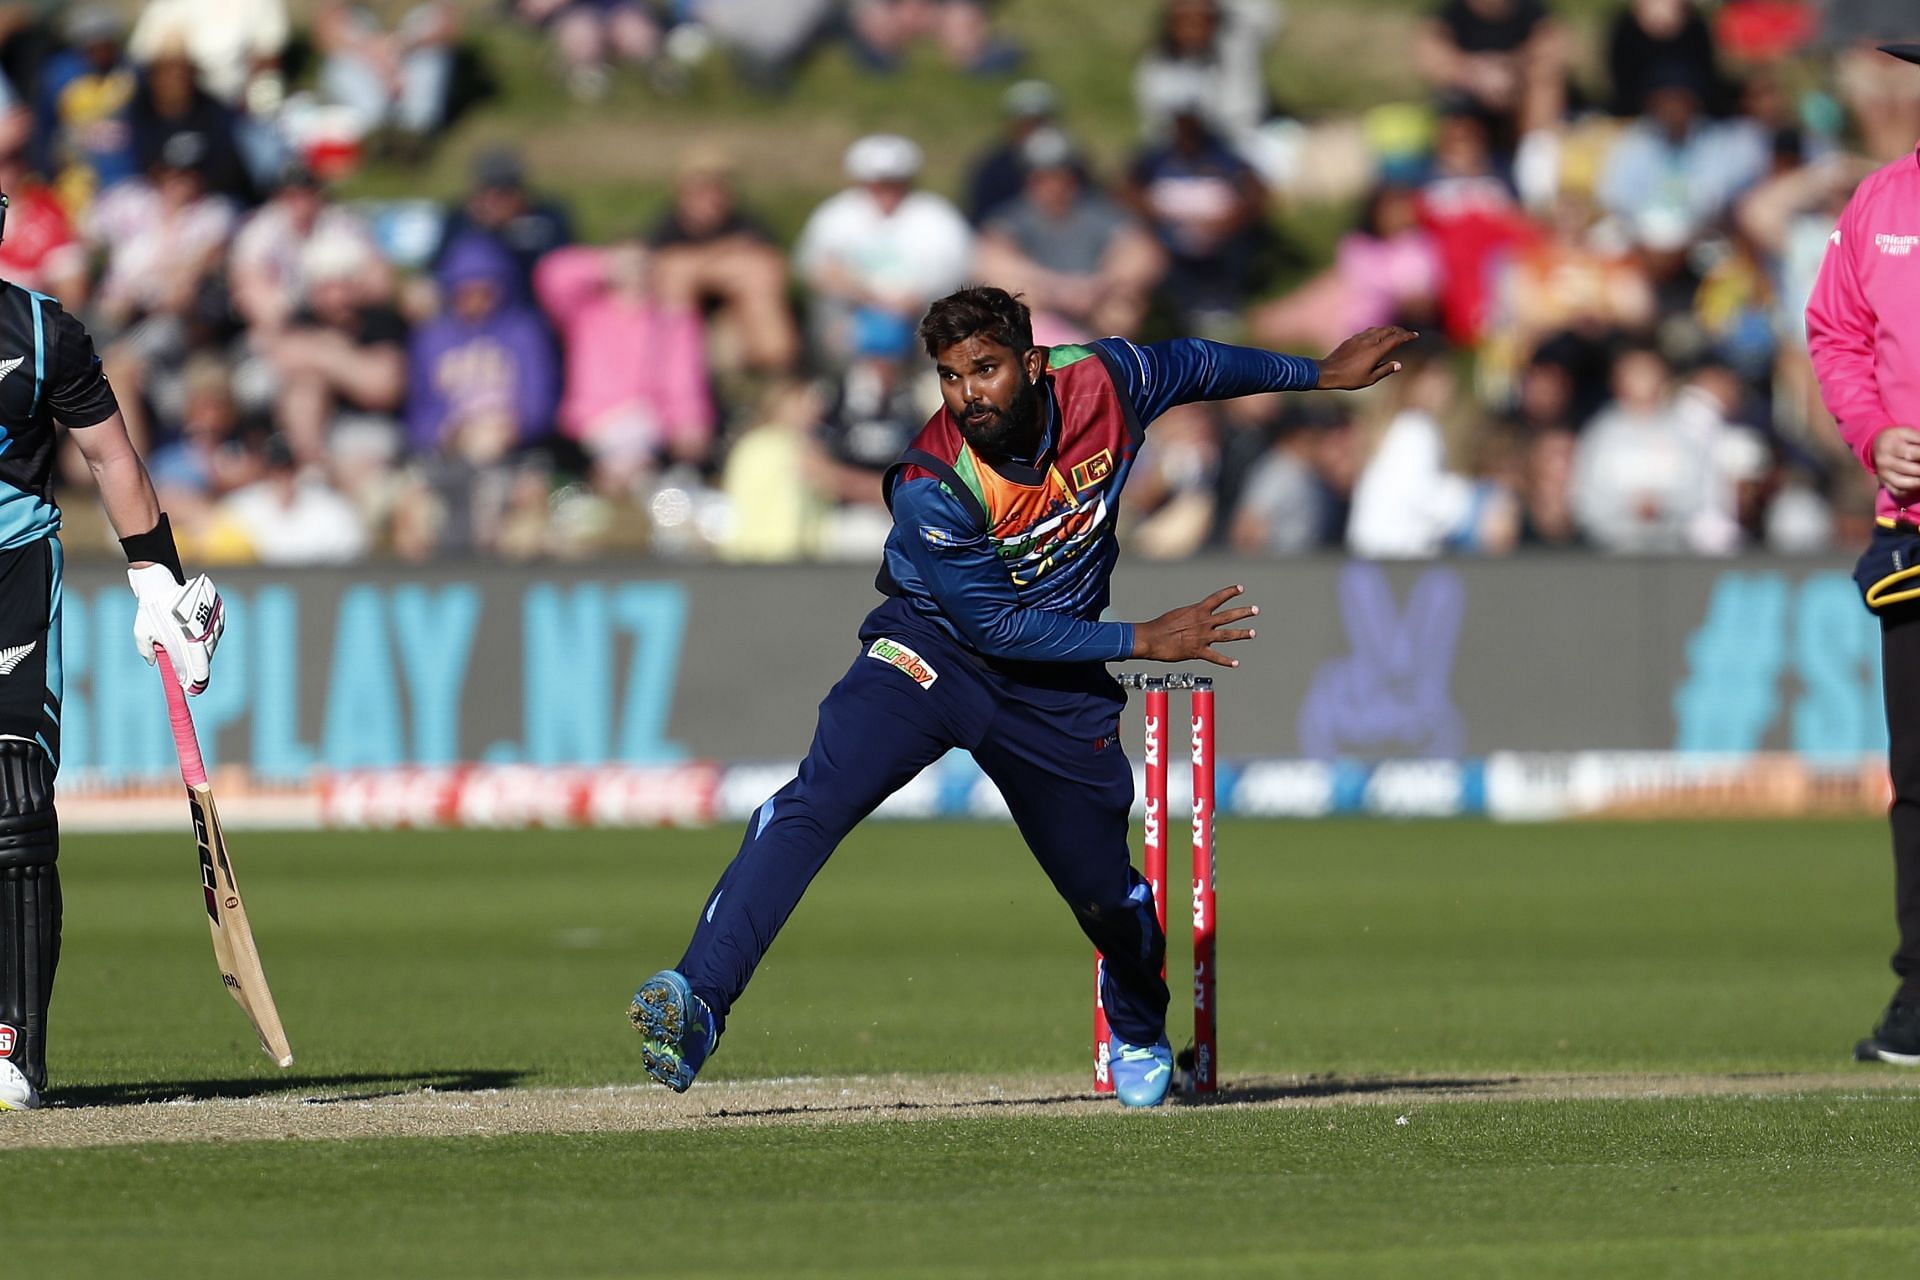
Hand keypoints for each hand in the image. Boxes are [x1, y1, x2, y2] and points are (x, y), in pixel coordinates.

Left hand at [129, 566, 224, 694]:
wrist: (161, 581)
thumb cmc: (150, 609)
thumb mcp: (142, 634)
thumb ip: (148, 652)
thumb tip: (155, 662)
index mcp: (189, 644)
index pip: (200, 671)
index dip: (196, 683)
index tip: (192, 690)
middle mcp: (205, 635)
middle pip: (206, 658)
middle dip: (197, 665)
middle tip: (187, 670)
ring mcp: (213, 622)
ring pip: (212, 643)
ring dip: (203, 648)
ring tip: (188, 644)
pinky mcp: (217, 611)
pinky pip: (216, 629)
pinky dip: (209, 634)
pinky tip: (196, 631)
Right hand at [1131, 584, 1259, 667]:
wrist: (1151, 639)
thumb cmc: (1160, 626)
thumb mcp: (1178, 614)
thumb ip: (1191, 616)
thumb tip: (1195, 618)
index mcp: (1197, 611)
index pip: (1217, 598)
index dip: (1230, 592)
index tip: (1241, 588)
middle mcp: (1203, 622)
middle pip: (1228, 616)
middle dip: (1244, 612)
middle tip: (1256, 610)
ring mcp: (1202, 637)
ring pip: (1227, 634)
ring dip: (1241, 633)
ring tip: (1252, 633)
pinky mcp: (1198, 651)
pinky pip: (1216, 657)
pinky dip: (1226, 661)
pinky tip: (1236, 663)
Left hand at [1316, 326, 1418, 390]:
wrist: (1327, 372)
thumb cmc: (1349, 378)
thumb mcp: (1370, 379)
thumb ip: (1385, 370)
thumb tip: (1398, 364)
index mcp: (1376, 350)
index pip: (1396, 339)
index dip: (1407, 336)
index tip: (1415, 335)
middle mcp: (1369, 341)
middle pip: (1388, 330)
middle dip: (1399, 330)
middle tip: (1406, 334)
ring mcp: (1359, 338)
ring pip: (1377, 329)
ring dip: (1388, 329)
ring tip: (1393, 333)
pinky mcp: (1351, 339)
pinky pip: (1368, 331)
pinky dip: (1377, 331)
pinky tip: (1376, 336)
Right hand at [1873, 427, 1919, 495]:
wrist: (1877, 445)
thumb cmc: (1898, 438)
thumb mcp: (1908, 432)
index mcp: (1891, 445)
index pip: (1912, 453)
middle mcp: (1884, 461)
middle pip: (1911, 469)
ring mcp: (1883, 474)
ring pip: (1903, 484)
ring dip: (1919, 483)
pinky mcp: (1884, 483)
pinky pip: (1898, 492)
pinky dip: (1911, 492)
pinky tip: (1919, 487)